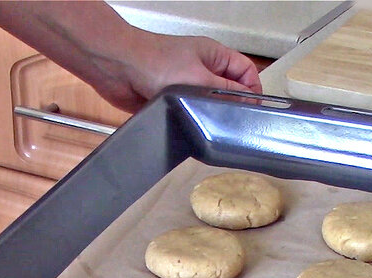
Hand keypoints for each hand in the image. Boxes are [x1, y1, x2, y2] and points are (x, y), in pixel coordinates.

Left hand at [89, 31, 262, 112]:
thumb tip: (247, 102)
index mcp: (214, 56)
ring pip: (208, 105)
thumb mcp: (199, 77)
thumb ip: (226, 92)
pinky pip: (189, 114)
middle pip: (229, 91)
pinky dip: (192, 121)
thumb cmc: (152, 60)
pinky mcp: (171, 101)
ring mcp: (186, 86)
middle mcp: (202, 70)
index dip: (253, 90)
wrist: (117, 68)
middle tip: (234, 122)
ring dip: (209, 115)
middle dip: (232, 105)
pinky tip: (193, 128)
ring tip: (211, 125)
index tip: (254, 110)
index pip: (246, 71)